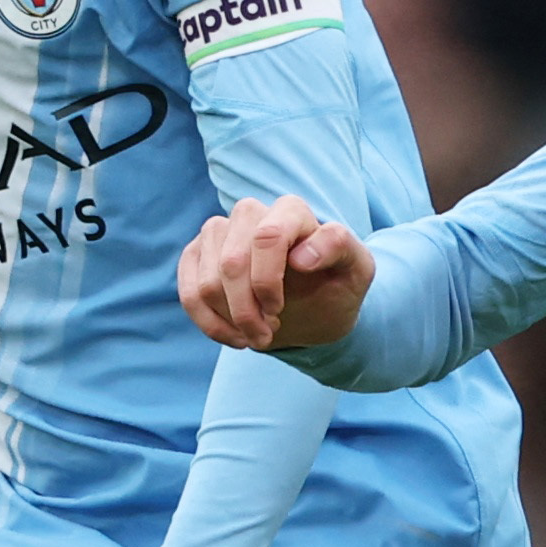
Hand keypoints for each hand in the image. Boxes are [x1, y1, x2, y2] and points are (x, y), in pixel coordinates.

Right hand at [180, 197, 372, 351]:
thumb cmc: (337, 285)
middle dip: (247, 311)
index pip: (266, 237)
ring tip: (258, 335)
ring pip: (207, 282)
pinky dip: (210, 324)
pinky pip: (188, 292)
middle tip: (269, 335)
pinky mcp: (196, 255)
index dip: (267, 281)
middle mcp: (250, 213)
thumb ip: (339, 248)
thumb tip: (300, 256)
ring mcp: (218, 232)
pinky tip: (235, 336)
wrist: (316, 306)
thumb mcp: (357, 270)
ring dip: (232, 321)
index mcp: (290, 210)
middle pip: (232, 264)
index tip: (279, 310)